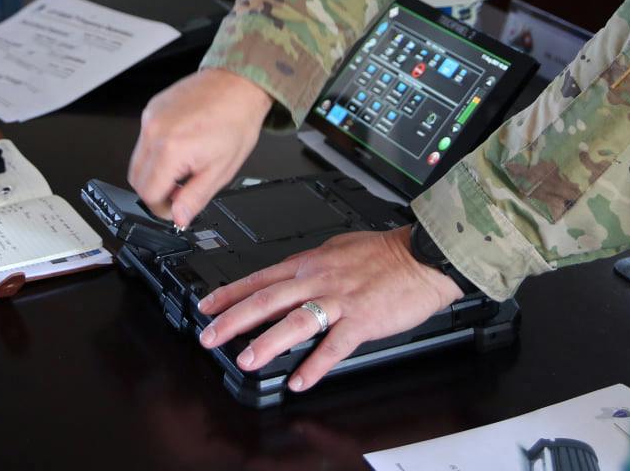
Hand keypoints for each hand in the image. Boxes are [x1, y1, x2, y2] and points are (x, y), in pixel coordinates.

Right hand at [128, 68, 272, 227]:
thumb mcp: (221, 170)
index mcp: (171, 149)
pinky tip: (180, 147)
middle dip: (156, 191)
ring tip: (182, 167)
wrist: (237, 85)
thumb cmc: (235, 121)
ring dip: (155, 172)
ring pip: (137, 160)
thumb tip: (179, 218)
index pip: (148, 194)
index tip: (176, 207)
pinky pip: (143, 140)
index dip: (163, 207)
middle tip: (180, 190)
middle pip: (136, 179)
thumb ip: (195, 198)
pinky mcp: (151, 109)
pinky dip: (156, 151)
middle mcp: (154, 131)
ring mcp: (149, 118)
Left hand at [196, 226, 462, 392]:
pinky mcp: (362, 320)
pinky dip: (315, 364)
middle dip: (233, 319)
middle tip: (210, 337)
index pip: (260, 278)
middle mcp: (318, 279)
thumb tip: (290, 274)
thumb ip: (312, 264)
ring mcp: (339, 300)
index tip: (206, 307)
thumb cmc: (385, 253)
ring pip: (295, 320)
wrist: (423, 255)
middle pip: (267, 299)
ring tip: (247, 360)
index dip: (229, 294)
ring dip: (267, 342)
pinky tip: (300, 380)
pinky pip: (334, 345)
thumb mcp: (338, 248)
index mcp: (310, 263)